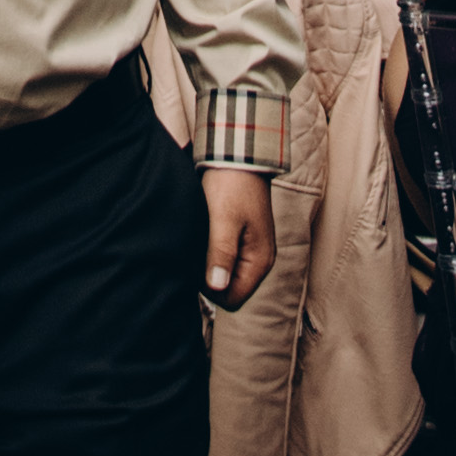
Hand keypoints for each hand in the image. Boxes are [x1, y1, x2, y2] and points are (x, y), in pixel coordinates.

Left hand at [200, 165, 274, 311]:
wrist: (238, 156)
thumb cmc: (232, 185)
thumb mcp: (224, 219)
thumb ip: (221, 254)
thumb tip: (216, 288)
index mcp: (260, 261)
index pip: (232, 299)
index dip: (210, 288)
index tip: (196, 264)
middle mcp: (259, 260)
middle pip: (228, 289)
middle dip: (209, 276)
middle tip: (195, 248)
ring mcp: (251, 250)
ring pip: (224, 274)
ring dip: (209, 263)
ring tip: (199, 239)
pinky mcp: (243, 239)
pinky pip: (224, 258)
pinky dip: (212, 252)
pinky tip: (203, 235)